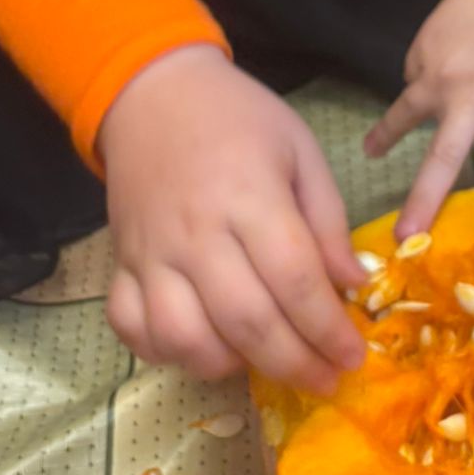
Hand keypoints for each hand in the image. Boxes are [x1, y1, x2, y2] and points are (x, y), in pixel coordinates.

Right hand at [100, 45, 365, 391]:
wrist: (155, 95)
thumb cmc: (240, 119)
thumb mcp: (301, 151)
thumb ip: (328, 221)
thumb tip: (353, 285)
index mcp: (250, 197)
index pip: (294, 279)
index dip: (328, 327)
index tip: (354, 356)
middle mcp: (197, 234)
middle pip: (246, 320)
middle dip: (293, 363)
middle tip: (326, 379)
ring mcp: (151, 255)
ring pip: (183, 337)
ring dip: (229, 364)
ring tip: (264, 360)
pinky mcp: (119, 266)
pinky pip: (134, 330)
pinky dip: (166, 353)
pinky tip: (203, 346)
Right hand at [367, 0, 473, 240]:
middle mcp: (472, 94)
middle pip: (443, 157)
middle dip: (423, 200)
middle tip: (405, 236)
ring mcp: (440, 70)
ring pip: (406, 114)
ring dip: (386, 137)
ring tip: (372, 155)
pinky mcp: (422, 47)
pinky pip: (417, 76)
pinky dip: (423, 81)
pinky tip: (434, 74)